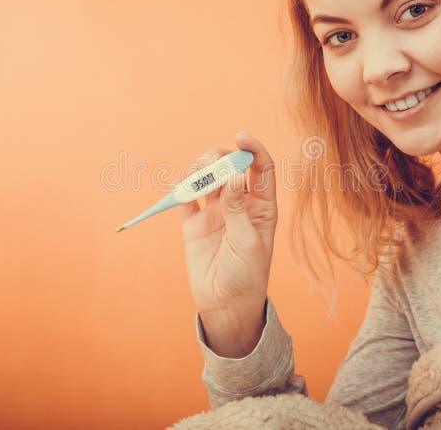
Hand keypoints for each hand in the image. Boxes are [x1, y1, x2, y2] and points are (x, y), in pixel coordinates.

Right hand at [177, 132, 277, 327]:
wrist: (226, 305)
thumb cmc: (247, 275)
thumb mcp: (247, 243)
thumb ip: (237, 210)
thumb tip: (231, 177)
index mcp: (261, 206)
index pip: (261, 167)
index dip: (252, 148)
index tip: (240, 136)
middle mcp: (238, 203)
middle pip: (230, 167)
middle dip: (220, 157)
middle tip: (210, 164)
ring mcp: (215, 212)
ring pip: (207, 178)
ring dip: (199, 169)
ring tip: (194, 174)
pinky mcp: (193, 223)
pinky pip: (186, 199)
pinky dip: (180, 189)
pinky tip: (179, 188)